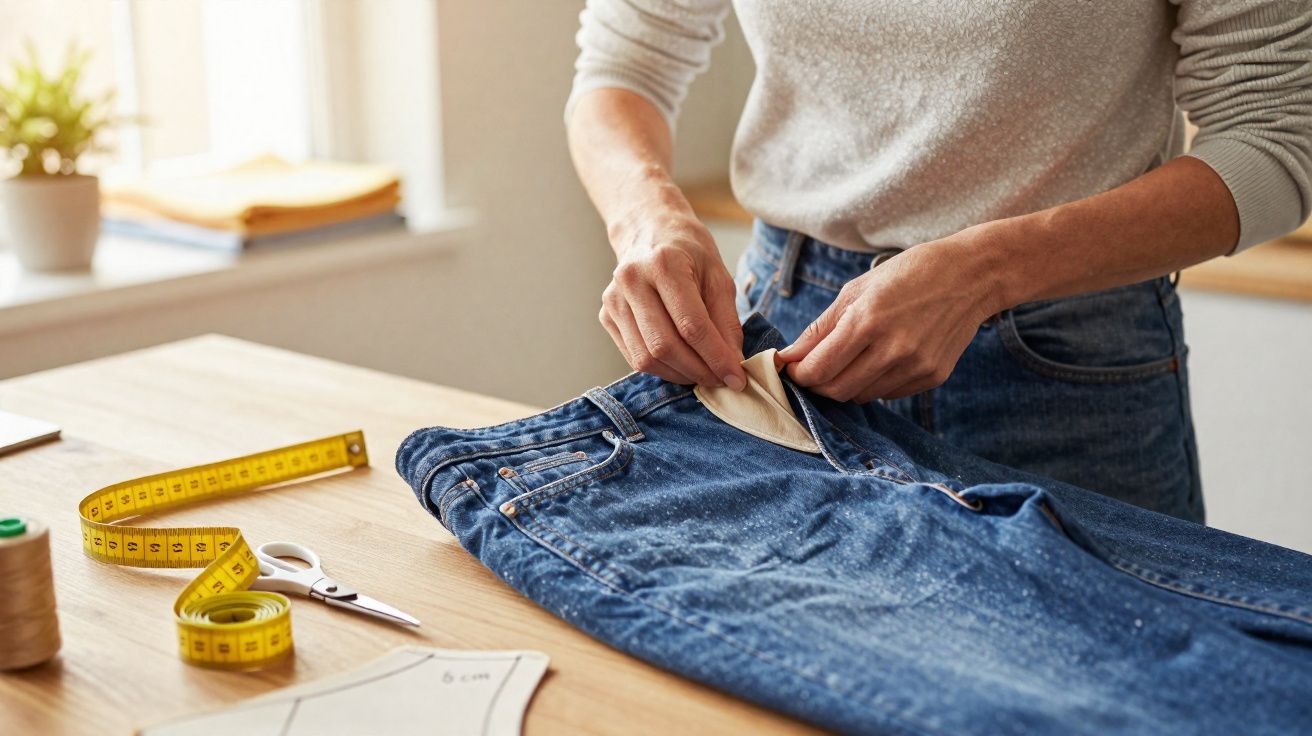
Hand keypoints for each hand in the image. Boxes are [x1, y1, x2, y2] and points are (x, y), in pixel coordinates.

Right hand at [599, 215, 746, 388]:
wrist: (649, 230)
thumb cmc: (688, 252)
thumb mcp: (718, 276)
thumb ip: (726, 321)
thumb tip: (732, 363)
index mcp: (664, 264)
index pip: (691, 326)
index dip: (716, 357)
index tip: (736, 377)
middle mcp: (632, 280)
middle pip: (664, 346)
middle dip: (698, 371)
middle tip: (721, 379)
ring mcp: (614, 300)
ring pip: (645, 358)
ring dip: (679, 374)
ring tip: (702, 372)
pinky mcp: (606, 316)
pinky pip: (633, 357)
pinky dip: (661, 368)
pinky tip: (681, 363)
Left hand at [777, 233, 1001, 401]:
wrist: (971, 276)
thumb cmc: (909, 274)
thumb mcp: (858, 289)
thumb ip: (821, 327)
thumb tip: (789, 356)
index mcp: (868, 320)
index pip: (818, 369)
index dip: (798, 374)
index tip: (791, 368)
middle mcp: (892, 349)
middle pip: (836, 390)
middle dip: (817, 384)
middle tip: (814, 369)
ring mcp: (915, 366)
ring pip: (861, 396)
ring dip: (846, 384)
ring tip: (852, 358)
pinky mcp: (932, 377)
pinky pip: (888, 394)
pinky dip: (874, 383)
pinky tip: (881, 359)